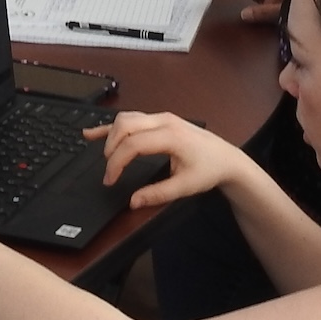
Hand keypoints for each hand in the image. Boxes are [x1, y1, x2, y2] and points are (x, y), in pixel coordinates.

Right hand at [83, 111, 246, 210]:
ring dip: (111, 135)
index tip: (110, 180)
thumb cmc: (209, 171)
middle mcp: (164, 121)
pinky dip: (112, 125)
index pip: (132, 144)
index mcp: (171, 136)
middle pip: (125, 126)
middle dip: (110, 148)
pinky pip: (133, 118)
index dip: (116, 163)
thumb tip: (133, 202)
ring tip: (103, 156)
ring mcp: (162, 117)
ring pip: (126, 118)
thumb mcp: (185, 187)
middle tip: (109, 172)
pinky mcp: (161, 120)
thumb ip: (158, 194)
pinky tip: (93, 132)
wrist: (227, 158)